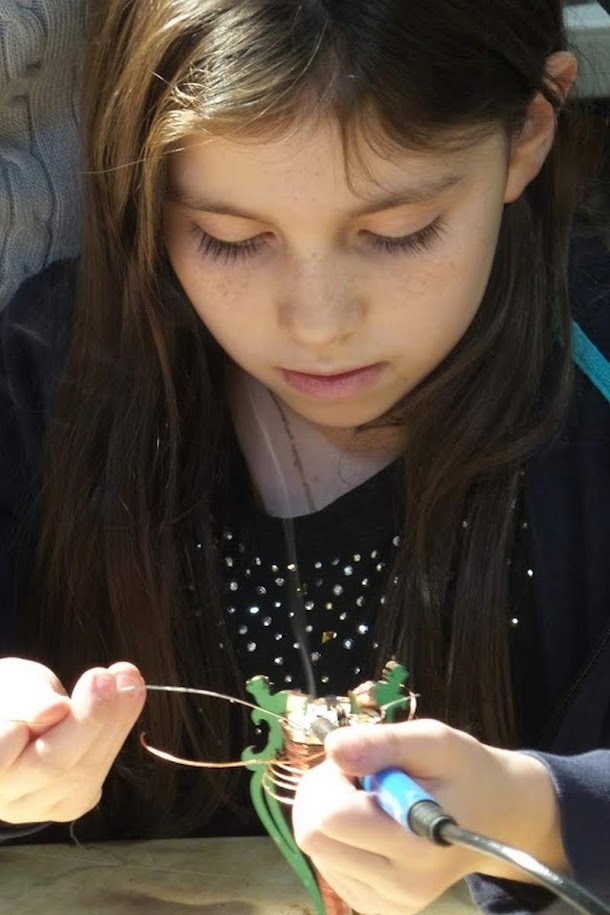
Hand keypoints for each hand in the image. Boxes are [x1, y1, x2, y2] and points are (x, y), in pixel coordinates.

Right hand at [0, 657, 145, 823]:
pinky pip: (98, 772)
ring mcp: (40, 808)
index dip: (31, 728)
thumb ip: (27, 699)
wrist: (16, 717)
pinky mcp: (70, 803)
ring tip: (127, 678)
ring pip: (84, 771)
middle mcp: (6, 799)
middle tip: (108, 678)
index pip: (2, 754)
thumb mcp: (13, 684)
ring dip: (115, 719)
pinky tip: (129, 696)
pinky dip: (118, 731)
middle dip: (90, 717)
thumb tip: (53, 711)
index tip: (61, 702)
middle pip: (52, 764)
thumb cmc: (10, 696)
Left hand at [292, 719, 565, 914]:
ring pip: (315, 849)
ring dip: (328, 812)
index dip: (332, 779)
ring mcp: (387, 903)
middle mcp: (401, 886)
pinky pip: (327, 864)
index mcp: (417, 844)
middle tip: (358, 775)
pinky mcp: (375, 907)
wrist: (491, 817)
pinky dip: (337, 835)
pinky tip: (367, 821)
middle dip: (323, 794)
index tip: (361, 763)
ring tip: (369, 796)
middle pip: (313, 836)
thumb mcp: (433, 740)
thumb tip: (333, 748)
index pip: (331, 817)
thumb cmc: (462, 771)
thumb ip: (384, 742)